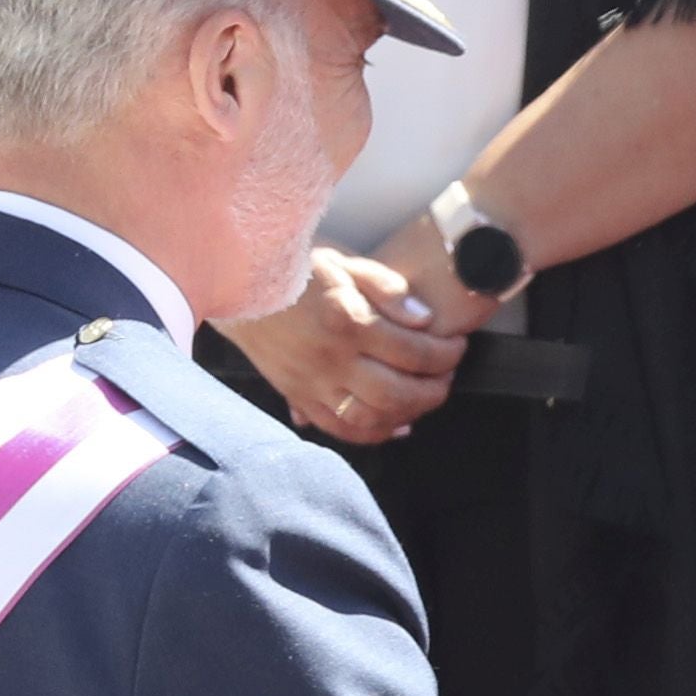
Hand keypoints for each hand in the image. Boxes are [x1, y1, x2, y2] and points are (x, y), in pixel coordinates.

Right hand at [225, 251, 471, 447]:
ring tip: (424, 397)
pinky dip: (373, 433)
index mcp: (348, 321)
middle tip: (446, 376)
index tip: (456, 347)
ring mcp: (312, 382)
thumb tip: (423, 319)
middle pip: (399, 393)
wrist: (239, 284)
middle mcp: (332, 359)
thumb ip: (386, 288)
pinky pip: (339, 428)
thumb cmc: (294, 268)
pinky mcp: (298, 395)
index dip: (446, 354)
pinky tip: (395, 426)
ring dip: (408, 414)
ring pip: (372, 418)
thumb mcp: (344, 262)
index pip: (415, 351)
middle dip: (434, 390)